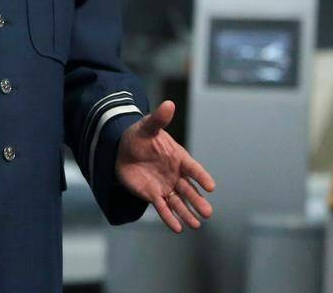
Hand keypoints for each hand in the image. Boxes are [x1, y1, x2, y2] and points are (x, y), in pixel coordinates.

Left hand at [115, 100, 214, 232]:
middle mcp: (175, 174)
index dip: (201, 177)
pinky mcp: (153, 195)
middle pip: (189, 190)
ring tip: (196, 225)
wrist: (121, 148)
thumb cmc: (139, 136)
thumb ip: (159, 119)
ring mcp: (165, 185)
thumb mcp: (147, 127)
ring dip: (187, 213)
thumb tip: (169, 104)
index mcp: (178, 157)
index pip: (193, 168)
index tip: (211, 187)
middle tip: (208, 213)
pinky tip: (177, 228)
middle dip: (198, 201)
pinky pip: (163, 208)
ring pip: (179, 202)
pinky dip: (169, 218)